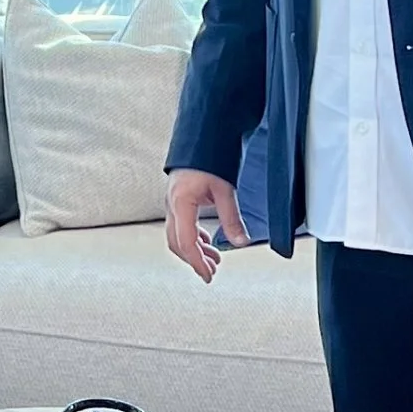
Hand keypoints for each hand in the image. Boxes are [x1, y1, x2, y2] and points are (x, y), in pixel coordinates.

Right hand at [166, 167, 246, 282]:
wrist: (202, 136)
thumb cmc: (209, 156)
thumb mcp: (225, 190)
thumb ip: (231, 218)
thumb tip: (240, 241)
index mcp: (181, 202)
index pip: (186, 241)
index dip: (197, 262)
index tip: (208, 275)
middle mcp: (173, 204)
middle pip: (178, 243)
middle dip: (194, 260)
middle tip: (211, 272)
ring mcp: (173, 202)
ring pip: (178, 236)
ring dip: (195, 250)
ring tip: (213, 260)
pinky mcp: (178, 200)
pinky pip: (181, 226)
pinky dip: (193, 238)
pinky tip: (206, 242)